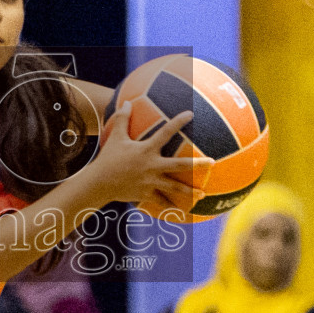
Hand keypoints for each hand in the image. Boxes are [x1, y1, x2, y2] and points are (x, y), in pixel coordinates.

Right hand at [91, 103, 211, 209]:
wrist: (100, 183)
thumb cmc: (108, 158)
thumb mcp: (115, 137)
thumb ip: (122, 118)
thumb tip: (127, 101)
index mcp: (146, 150)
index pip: (165, 132)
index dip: (178, 122)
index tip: (191, 113)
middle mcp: (152, 166)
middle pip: (180, 165)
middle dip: (198, 164)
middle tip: (213, 162)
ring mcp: (151, 182)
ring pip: (175, 187)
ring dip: (190, 191)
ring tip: (204, 194)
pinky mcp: (147, 194)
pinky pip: (162, 201)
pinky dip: (171, 206)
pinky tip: (182, 211)